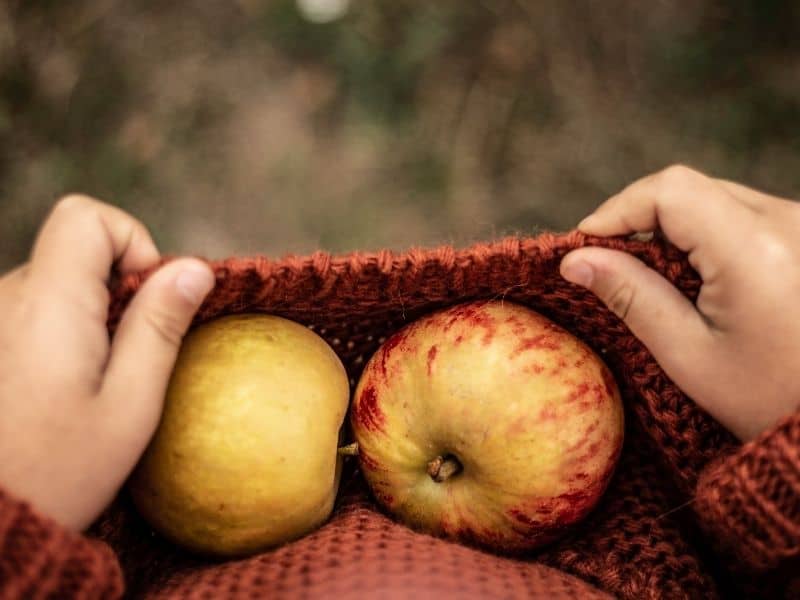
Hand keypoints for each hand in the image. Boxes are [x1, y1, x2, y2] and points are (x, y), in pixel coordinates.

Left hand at [0, 195, 214, 529]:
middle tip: (129, 357)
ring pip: (55, 283)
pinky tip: (62, 390)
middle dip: (117, 288)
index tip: (149, 298)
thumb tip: (194, 268)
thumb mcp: (130, 407)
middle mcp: (6, 299)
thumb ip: (160, 327)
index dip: (131, 241)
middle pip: (75, 250)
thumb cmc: (56, 473)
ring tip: (92, 383)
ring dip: (90, 315)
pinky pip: (33, 312)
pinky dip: (63, 333)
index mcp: (47, 305)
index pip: (85, 217)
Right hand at [560, 165, 799, 440]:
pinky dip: (704, 236)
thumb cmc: (769, 400)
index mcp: (756, 250)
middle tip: (608, 264)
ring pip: (714, 199)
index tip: (584, 245)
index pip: (670, 191)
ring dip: (672, 229)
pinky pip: (741, 215)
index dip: (617, 209)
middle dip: (640, 220)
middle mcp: (788, 221)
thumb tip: (575, 259)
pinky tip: (692, 278)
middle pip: (690, 190)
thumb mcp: (688, 355)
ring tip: (649, 277)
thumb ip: (630, 296)